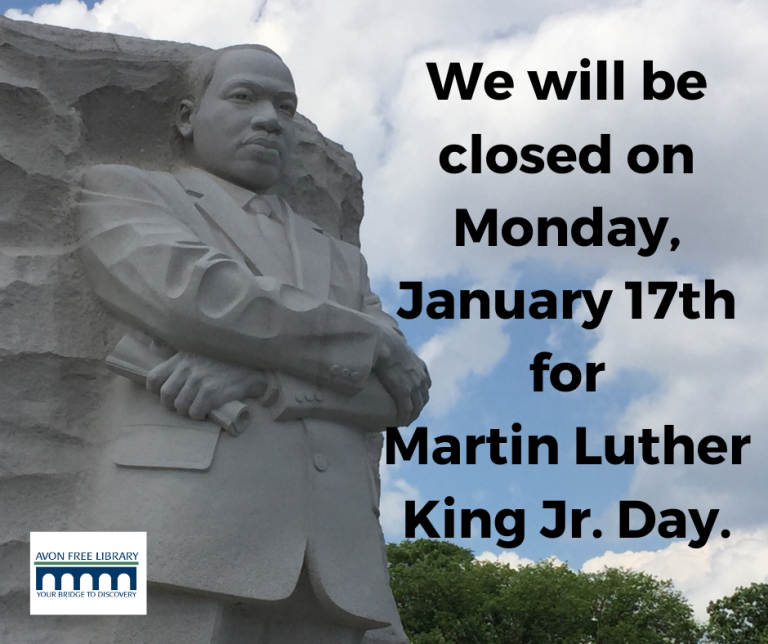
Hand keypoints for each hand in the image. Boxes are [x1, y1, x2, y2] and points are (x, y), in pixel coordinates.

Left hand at [147, 352, 267, 420]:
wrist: (251, 364)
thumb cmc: (225, 359)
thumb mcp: (198, 350)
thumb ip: (179, 356)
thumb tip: (156, 350)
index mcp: (181, 358)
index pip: (154, 378)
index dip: (156, 391)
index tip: (167, 394)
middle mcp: (187, 368)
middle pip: (166, 395)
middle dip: (172, 404)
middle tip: (182, 405)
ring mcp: (199, 380)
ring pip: (180, 406)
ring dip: (187, 412)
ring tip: (196, 409)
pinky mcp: (211, 391)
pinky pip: (195, 412)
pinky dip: (199, 415)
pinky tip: (206, 411)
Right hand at [374, 328, 430, 425]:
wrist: (384, 344)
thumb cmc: (386, 342)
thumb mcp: (399, 345)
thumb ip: (398, 350)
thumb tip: (386, 347)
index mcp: (420, 367)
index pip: (426, 385)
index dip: (421, 394)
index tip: (415, 400)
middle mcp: (420, 378)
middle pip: (423, 399)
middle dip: (418, 408)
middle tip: (409, 415)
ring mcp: (413, 386)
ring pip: (416, 407)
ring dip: (412, 416)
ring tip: (404, 422)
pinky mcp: (403, 393)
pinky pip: (406, 411)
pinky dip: (404, 418)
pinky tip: (400, 423)